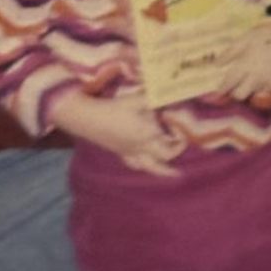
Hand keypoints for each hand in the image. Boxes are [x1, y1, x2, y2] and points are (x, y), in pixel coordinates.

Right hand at [49, 90, 184, 175]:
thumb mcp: (138, 99)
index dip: (180, 135)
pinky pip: (134, 164)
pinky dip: (143, 165)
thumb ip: (155, 98)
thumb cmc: (115, 108)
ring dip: (163, 170)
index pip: (171, 141)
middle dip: (176, 151)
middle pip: (164, 156)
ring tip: (173, 174)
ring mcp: (130, 152)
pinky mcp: (119, 152)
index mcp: (149, 134)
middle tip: (182, 144)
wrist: (88, 119)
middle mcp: (142, 147)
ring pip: (149, 167)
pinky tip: (144, 164)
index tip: (182, 123)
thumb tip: (168, 96)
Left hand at [218, 5, 270, 100]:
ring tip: (250, 77)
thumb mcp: (247, 38)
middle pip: (240, 95)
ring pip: (252, 94)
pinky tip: (263, 73)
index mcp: (245, 65)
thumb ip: (231, 51)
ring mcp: (268, 82)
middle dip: (234, 93)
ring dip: (249, 88)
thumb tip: (217, 63)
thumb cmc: (268, 35)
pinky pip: (265, 89)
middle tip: (233, 86)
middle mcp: (255, 78)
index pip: (229, 83)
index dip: (222, 88)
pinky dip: (261, 85)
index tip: (218, 91)